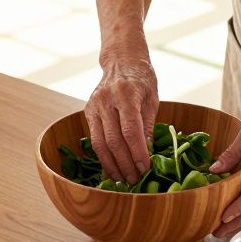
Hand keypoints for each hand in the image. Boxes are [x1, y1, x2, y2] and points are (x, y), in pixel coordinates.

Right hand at [84, 60, 158, 184]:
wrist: (121, 60)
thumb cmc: (142, 79)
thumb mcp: (152, 98)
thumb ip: (147, 125)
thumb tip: (148, 153)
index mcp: (126, 94)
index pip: (131, 131)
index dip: (138, 153)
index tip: (145, 169)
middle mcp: (106, 99)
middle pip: (114, 140)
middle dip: (125, 164)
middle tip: (136, 180)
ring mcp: (94, 105)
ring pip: (100, 143)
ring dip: (112, 165)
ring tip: (123, 180)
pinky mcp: (88, 111)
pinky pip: (94, 139)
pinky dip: (103, 156)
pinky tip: (112, 168)